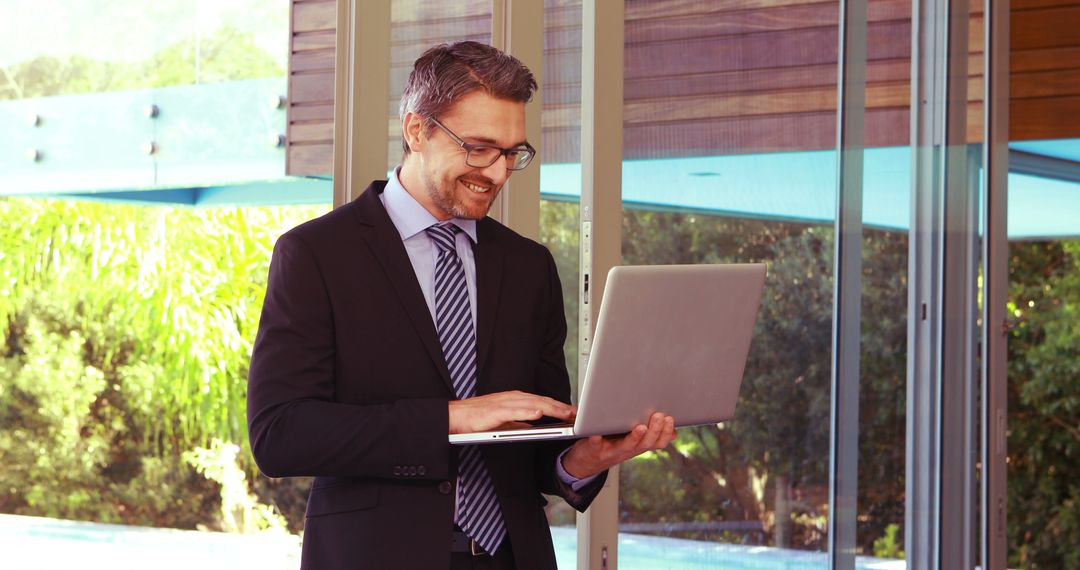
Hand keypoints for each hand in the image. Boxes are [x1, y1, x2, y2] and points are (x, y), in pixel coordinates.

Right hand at [448, 390, 575, 433]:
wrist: (455, 417)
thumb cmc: (477, 418)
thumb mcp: (503, 421)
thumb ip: (519, 421)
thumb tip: (534, 426)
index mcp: (515, 399)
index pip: (542, 401)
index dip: (559, 406)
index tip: (574, 412)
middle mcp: (511, 398)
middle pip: (541, 401)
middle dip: (560, 407)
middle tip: (577, 413)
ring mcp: (503, 404)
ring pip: (531, 404)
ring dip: (550, 408)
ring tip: (565, 413)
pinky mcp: (494, 411)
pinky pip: (513, 411)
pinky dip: (526, 412)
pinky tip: (538, 414)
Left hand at [561, 413, 676, 478]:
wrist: (585, 463)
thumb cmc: (610, 446)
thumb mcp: (632, 442)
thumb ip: (649, 436)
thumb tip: (674, 432)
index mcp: (637, 446)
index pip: (658, 443)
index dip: (666, 433)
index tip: (670, 418)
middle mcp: (627, 450)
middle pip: (646, 444)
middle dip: (655, 430)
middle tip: (659, 416)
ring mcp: (611, 451)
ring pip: (627, 446)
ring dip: (635, 437)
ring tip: (641, 427)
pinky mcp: (593, 449)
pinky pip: (595, 445)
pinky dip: (596, 439)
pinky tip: (596, 433)